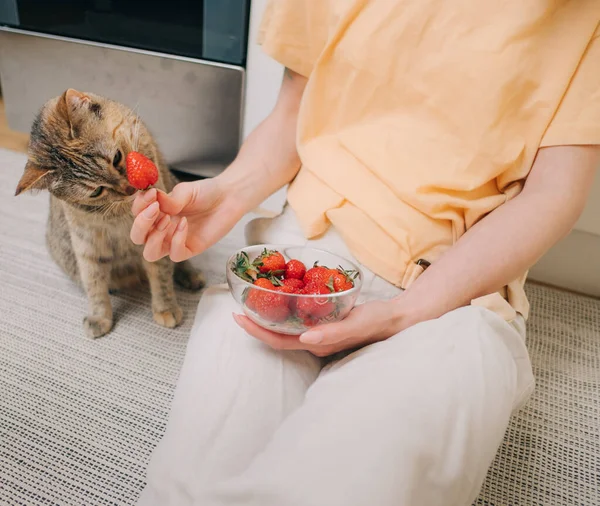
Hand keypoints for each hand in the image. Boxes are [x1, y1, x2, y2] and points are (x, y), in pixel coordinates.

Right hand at [130, 178, 241, 261]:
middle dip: (141, 224)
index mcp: (156, 213)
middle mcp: (161, 229)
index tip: (150, 194)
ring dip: (154, 238)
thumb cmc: (205, 193)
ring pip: (150, 253)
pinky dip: (176, 240)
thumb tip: (153, 200)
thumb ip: (168, 199)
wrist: (229, 197)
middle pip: (137, 237)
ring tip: (167, 219)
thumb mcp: (184, 192)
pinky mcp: (190, 249)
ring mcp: (174, 241)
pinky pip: (175, 255)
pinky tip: (184, 224)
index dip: (138, 206)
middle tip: (155, 209)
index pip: (136, 215)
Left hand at [233, 298, 408, 356]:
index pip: (278, 341)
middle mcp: (313, 341)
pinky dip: (283, 306)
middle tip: (238, 304)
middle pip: (275, 334)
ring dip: (266, 315)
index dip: (256, 331)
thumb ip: (333, 333)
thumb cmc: (376, 322)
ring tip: (252, 298)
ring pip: (285, 326)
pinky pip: (297, 316)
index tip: (238, 316)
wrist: (394, 318)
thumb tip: (305, 339)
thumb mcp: (356, 324)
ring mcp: (318, 332)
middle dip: (254, 322)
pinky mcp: (323, 321)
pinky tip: (280, 293)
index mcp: (316, 344)